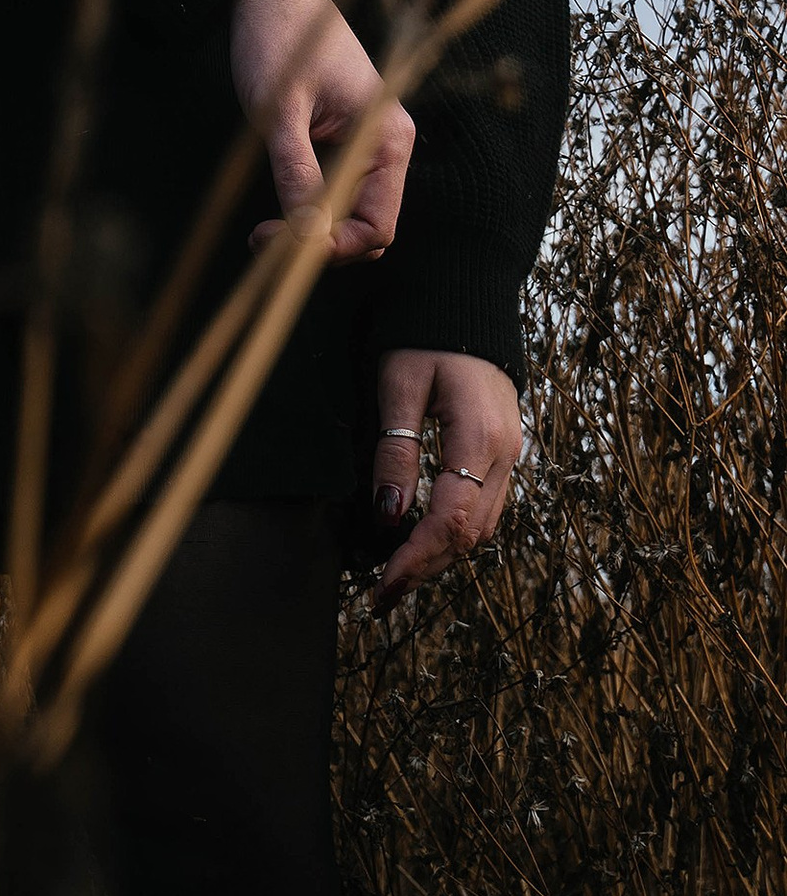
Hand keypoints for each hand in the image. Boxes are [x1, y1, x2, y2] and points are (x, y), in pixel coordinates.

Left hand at [228, 0, 411, 259]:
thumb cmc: (279, 39)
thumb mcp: (280, 113)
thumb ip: (297, 175)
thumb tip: (308, 237)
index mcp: (388, 139)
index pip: (377, 226)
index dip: (333, 247)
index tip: (280, 243)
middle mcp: (389, 144)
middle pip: (368, 226)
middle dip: (322, 243)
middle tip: (262, 237)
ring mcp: (370, 141)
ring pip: (352, 211)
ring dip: (315, 228)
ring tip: (263, 228)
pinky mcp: (347, 136)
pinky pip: (340, 189)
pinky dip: (312, 205)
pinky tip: (278, 205)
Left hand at [372, 348, 521, 604]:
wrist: (467, 301)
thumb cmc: (426, 336)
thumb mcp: (398, 386)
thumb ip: (395, 451)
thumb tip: (389, 515)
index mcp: (480, 439)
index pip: (451, 521)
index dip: (416, 559)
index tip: (384, 586)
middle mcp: (506, 454)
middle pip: (470, 535)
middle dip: (427, 567)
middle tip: (383, 593)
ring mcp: (512, 454)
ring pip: (482, 527)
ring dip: (442, 555)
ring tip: (398, 573)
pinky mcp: (505, 452)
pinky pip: (486, 507)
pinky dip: (455, 531)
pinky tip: (423, 538)